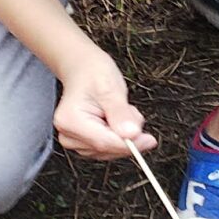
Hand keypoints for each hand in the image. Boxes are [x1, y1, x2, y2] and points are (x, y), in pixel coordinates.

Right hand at [53, 46, 152, 160]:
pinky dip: (118, 136)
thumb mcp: (110, 87)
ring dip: (123, 134)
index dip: (130, 144)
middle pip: (107, 149)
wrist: (82, 68)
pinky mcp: (83, 143)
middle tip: (131, 112)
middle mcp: (68, 134)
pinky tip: (116, 118)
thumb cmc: (92, 73)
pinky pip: (108, 148)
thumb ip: (120, 113)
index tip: (150, 140)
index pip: (104, 142)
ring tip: (120, 109)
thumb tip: (132, 135)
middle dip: (127, 135)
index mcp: (70, 121)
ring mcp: (74, 141)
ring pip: (109, 151)